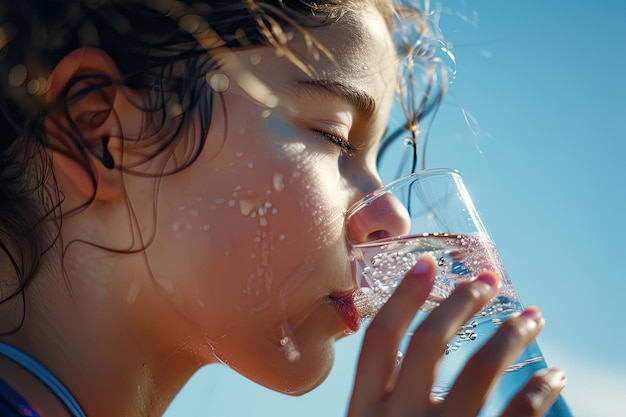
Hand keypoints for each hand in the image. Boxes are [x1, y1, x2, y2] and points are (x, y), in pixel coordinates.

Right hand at [347, 256, 565, 416]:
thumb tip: (406, 353)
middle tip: (487, 281)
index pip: (380, 338)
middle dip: (461, 302)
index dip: (403, 295)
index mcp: (364, 409)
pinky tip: (554, 375)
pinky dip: (541, 390)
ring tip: (533, 317)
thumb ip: (379, 398)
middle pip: (430, 342)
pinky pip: (519, 414)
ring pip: (479, 370)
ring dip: (510, 335)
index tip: (426, 262)